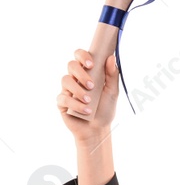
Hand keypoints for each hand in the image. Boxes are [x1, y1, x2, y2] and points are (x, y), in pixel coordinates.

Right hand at [57, 49, 120, 184]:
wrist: (98, 129)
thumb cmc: (105, 108)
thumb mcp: (112, 92)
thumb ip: (112, 75)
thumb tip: (111, 58)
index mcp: (88, 72)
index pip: (80, 56)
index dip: (82, 56)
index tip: (91, 64)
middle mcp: (76, 78)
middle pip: (71, 65)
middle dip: (81, 73)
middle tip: (92, 85)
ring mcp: (67, 90)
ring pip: (65, 80)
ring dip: (78, 90)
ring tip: (89, 100)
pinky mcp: (61, 102)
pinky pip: (63, 98)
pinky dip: (75, 104)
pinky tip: (86, 110)